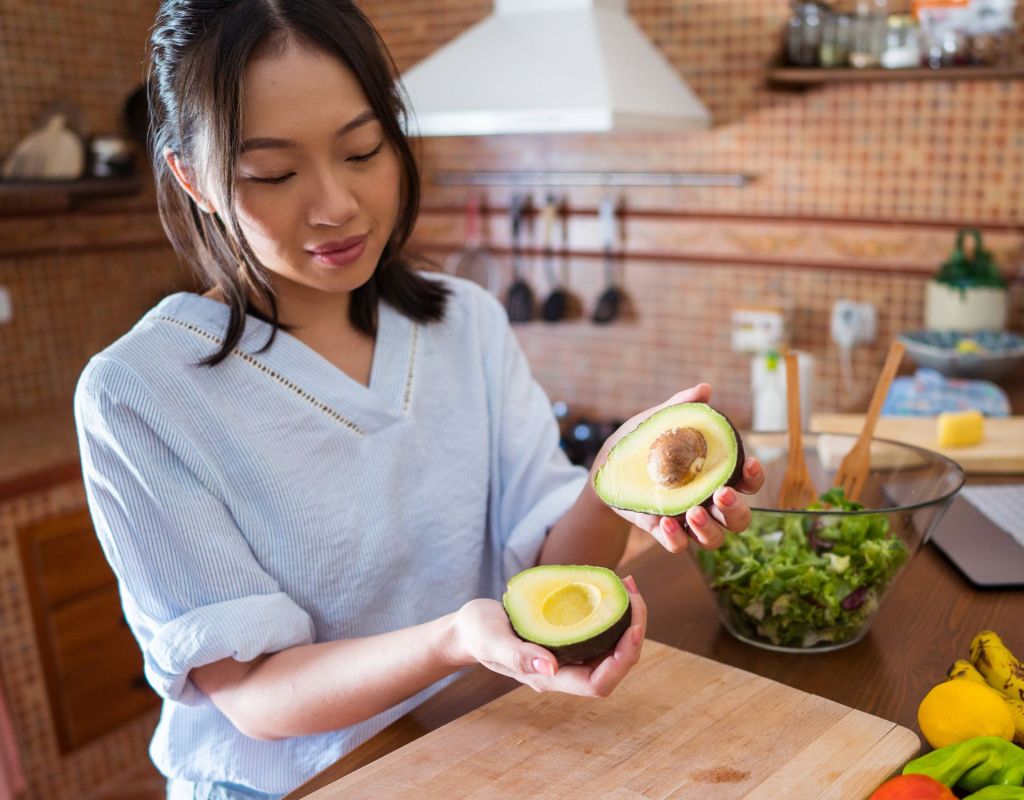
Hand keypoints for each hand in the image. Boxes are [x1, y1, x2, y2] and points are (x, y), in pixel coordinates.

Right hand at [449, 576, 646, 697]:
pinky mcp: (568, 637)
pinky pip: (599, 629)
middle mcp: (566, 670)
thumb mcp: (492, 640)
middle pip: (614, 665)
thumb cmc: (478, 633)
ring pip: (612, 647)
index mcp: (551, 678)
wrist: (470, 627)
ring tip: (628, 585)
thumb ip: (517, 656)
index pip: (599, 683)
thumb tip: (549, 670)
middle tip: (634, 595)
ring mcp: (568, 654)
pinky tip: (610, 586)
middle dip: (633, 633)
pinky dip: (611, 610)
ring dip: (627, 619)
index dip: (622, 660)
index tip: (633, 627)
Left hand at [590, 383, 764, 552]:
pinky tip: (665, 524)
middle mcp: (708, 502)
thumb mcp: (660, 421)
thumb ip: (682, 406)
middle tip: (721, 494)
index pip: (748, 482)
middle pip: (739, 518)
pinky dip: (676, 539)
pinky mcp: (662, 532)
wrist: (607, 466)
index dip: (755, 477)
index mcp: (716, 474)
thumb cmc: (643, 441)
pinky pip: (678, 546)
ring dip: (709, 529)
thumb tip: (704, 389)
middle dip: (736, 509)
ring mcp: (686, 521)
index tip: (750, 464)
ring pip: (714, 539)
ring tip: (692, 512)